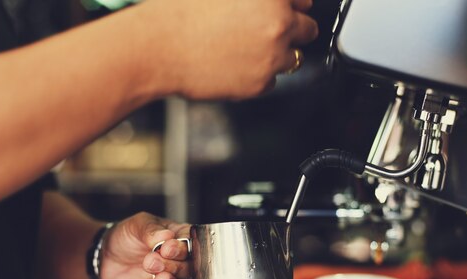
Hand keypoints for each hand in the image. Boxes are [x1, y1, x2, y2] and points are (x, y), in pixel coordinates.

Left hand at [98, 212, 190, 278]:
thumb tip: (166, 236)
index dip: (182, 249)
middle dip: (174, 267)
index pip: (191, 247)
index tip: (167, 248)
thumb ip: (151, 229)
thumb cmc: (126, 237)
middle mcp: (180, 266)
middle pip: (189, 271)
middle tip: (152, 261)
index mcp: (180, 242)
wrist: (103, 257)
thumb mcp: (137, 225)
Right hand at [135, 0, 318, 99]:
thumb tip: (263, 3)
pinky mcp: (260, 84)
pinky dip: (258, 76)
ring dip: (277, 55)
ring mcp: (272, 56)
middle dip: (292, 31)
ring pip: (292, 59)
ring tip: (246, 51)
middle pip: (308, 30)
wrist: (158, 47)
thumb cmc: (180, 10)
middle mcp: (279, 24)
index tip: (284, 10)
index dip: (291, 6)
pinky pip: (271, 82)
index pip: (304, 1)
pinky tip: (234, 66)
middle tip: (266, 33)